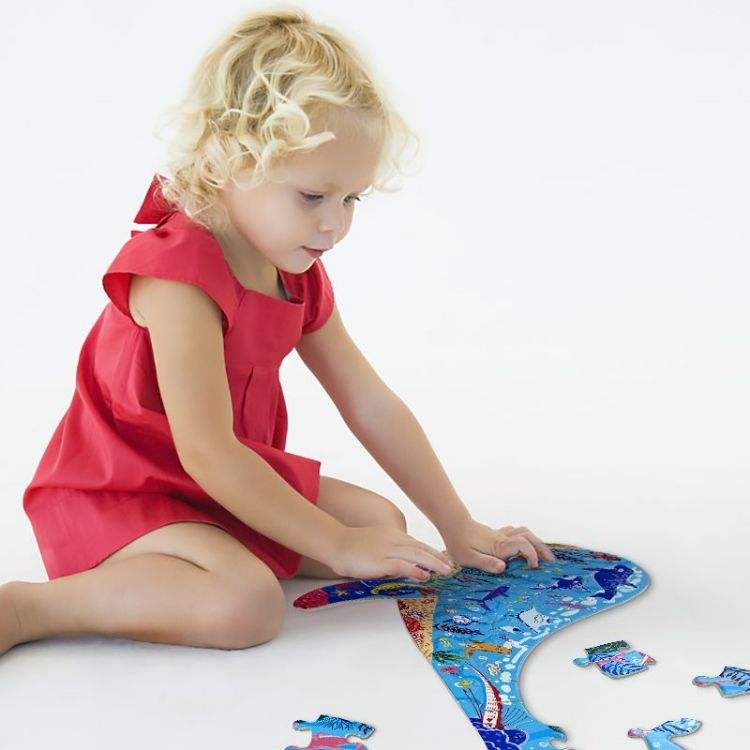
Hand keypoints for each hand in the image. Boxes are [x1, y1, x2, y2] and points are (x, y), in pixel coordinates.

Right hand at [328, 525, 454, 580]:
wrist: (336, 543)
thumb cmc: (353, 546)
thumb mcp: (376, 543)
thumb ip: (390, 552)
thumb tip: (403, 564)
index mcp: (393, 534)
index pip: (417, 544)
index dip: (432, 552)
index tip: (444, 560)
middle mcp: (393, 539)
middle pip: (421, 548)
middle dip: (438, 558)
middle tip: (452, 567)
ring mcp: (387, 549)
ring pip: (416, 555)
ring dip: (433, 563)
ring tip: (446, 571)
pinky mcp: (381, 560)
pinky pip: (402, 565)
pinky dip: (415, 569)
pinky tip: (425, 575)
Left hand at [440, 518, 555, 573]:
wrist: (452, 524)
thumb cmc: (458, 543)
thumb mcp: (468, 558)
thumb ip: (486, 563)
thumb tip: (503, 568)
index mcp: (499, 546)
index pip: (522, 545)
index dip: (532, 554)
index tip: (533, 566)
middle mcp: (503, 538)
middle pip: (528, 537)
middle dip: (541, 548)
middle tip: (551, 561)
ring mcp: (501, 534)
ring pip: (524, 532)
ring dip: (536, 541)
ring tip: (543, 554)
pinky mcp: (497, 534)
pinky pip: (516, 531)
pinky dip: (526, 537)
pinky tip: (526, 544)